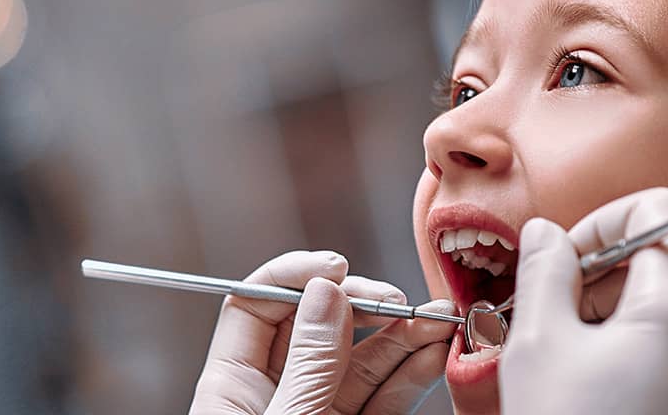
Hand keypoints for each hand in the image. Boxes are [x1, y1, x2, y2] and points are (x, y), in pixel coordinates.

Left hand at [191, 251, 456, 414]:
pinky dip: (410, 375)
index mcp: (230, 388)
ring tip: (437, 318)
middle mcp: (274, 397)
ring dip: (400, 336)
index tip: (336, 268)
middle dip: (361, 305)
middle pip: (316, 328)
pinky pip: (381, 399)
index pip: (253, 307)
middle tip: (397, 299)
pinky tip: (433, 353)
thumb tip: (325, 294)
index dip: (294, 278)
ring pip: (358, 364)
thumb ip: (308, 365)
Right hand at [498, 188, 667, 414]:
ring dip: (608, 323)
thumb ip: (544, 272)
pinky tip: (591, 394)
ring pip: (663, 314)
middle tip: (549, 321)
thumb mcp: (539, 345)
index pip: (655, 212)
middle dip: (597, 282)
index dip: (598, 224)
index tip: (561, 264)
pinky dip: (630, 358)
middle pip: (659, 265)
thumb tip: (548, 235)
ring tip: (566, 366)